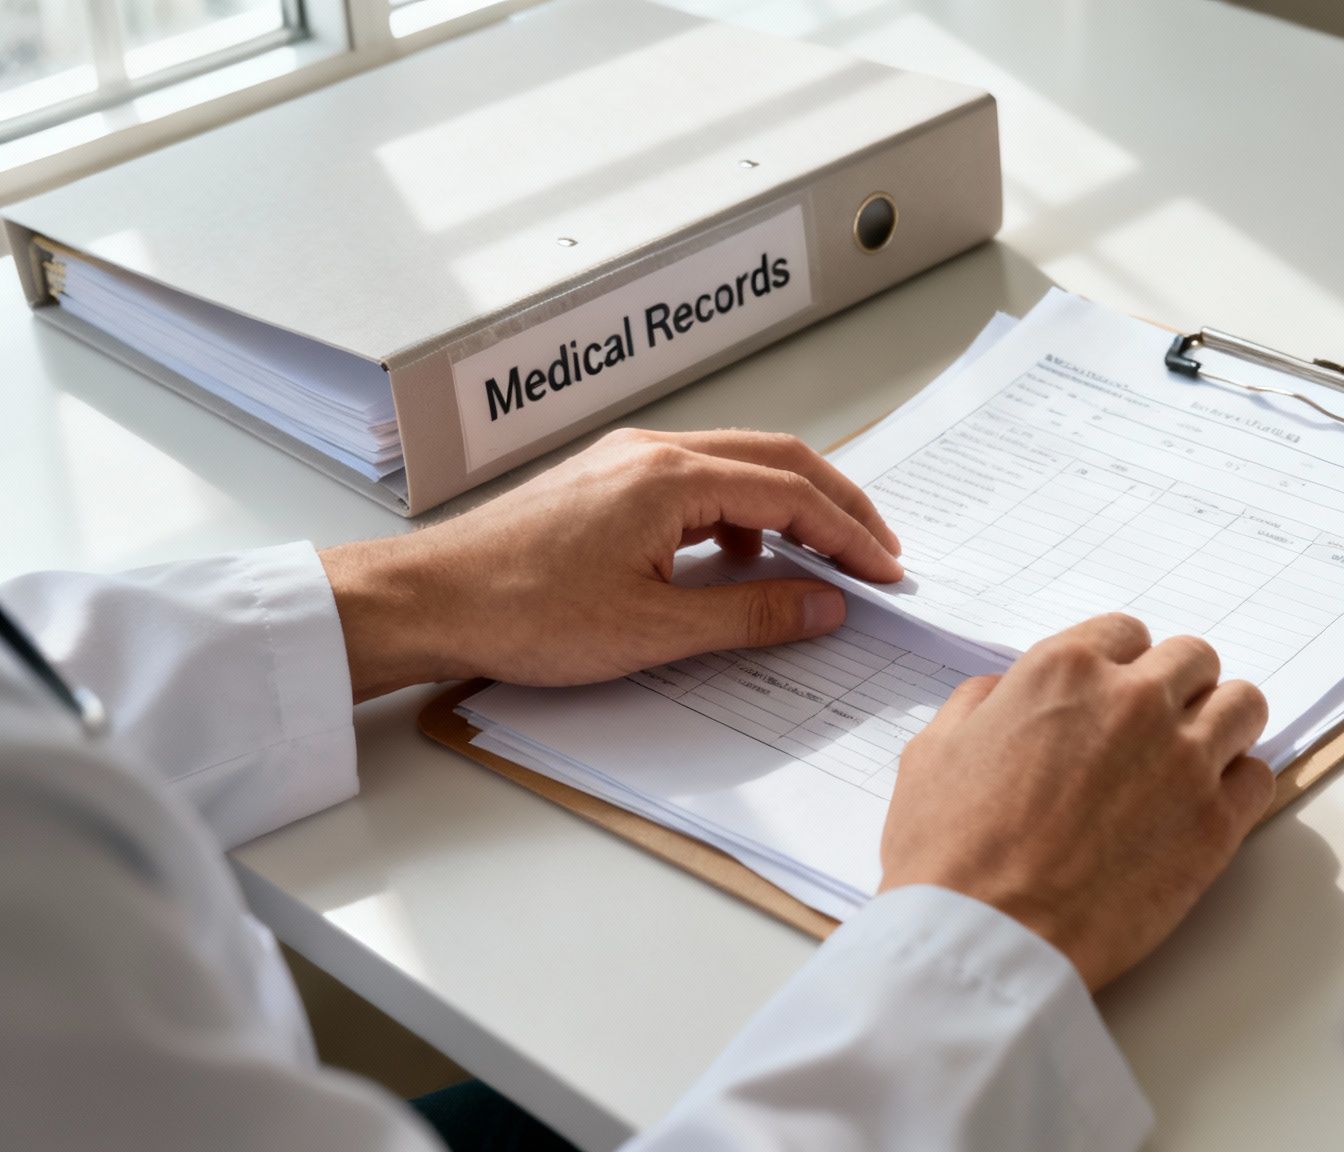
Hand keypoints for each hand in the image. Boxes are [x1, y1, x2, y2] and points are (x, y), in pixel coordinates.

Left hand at [320, 429, 901, 701]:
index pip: (792, 493)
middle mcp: (653, 451)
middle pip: (777, 459)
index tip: (886, 572)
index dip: (849, 534)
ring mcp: (626, 461)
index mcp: (671, 476)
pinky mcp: (606, 481)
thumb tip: (824, 605)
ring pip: (738, 464)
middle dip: (837, 505)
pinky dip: (740, 513)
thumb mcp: (653, 630)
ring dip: (790, 506)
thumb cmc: (521, 611)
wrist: (429, 601)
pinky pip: (698, 481)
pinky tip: (738, 561)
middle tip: (878, 552)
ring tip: (821, 561)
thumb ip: (751, 614)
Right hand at [879, 614, 1271, 989]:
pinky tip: (1207, 805)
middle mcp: (1134, 700)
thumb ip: (978, 705)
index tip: (1117, 693)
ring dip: (1222, 724)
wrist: (988, 938)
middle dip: (1177, 686)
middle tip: (1157, 727)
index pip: (1127, 632)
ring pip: (1242, 705)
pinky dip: (1239, 784)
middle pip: (1193, 659)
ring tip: (1196, 758)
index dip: (1121, 664)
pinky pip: (1258, 776)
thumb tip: (1004, 694)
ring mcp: (1184, 759)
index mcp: (1065, 670)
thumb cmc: (949, 853)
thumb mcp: (932, 753)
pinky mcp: (1215, 823)